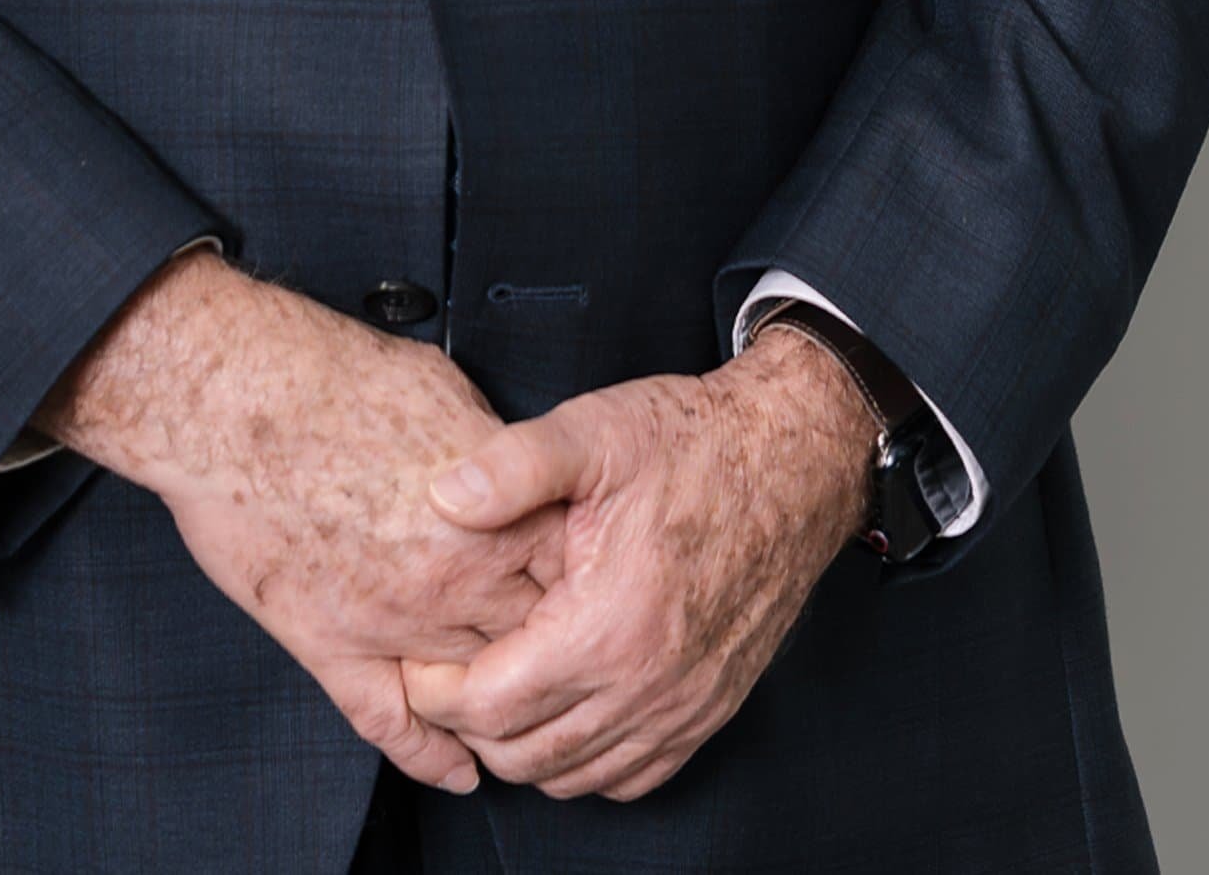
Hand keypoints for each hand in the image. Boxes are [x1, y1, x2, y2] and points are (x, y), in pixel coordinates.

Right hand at [38, 251, 565, 793]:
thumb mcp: (444, 390)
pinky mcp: (330, 647)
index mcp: (492, 517)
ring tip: (511, 709)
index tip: (583, 590)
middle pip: (531, 646)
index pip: (569, 580)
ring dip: (492, 703)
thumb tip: (511, 468)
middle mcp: (455, 582)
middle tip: (556, 656)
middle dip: (546, 651)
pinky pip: (393, 725)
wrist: (235, 401)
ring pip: (470, 693)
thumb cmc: (331, 379)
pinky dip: (429, 756)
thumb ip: (490, 450)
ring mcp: (393, 624)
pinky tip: (454, 768)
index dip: (580, 590)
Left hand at [401, 329, 877, 801]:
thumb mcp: (595, 432)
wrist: (790, 463)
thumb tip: (443, 497)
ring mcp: (683, 708)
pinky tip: (565, 705)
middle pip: (522, 756)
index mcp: (607, 628)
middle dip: (470, 723)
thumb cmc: (692, 444)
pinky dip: (585, 760)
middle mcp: (648, 687)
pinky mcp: (708, 713)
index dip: (436, 689)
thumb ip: (513, 464)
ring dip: (524, 746)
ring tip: (499, 684)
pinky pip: (630, 777)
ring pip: (574, 777)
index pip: (489, 707)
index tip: (418, 655)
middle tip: (448, 669)